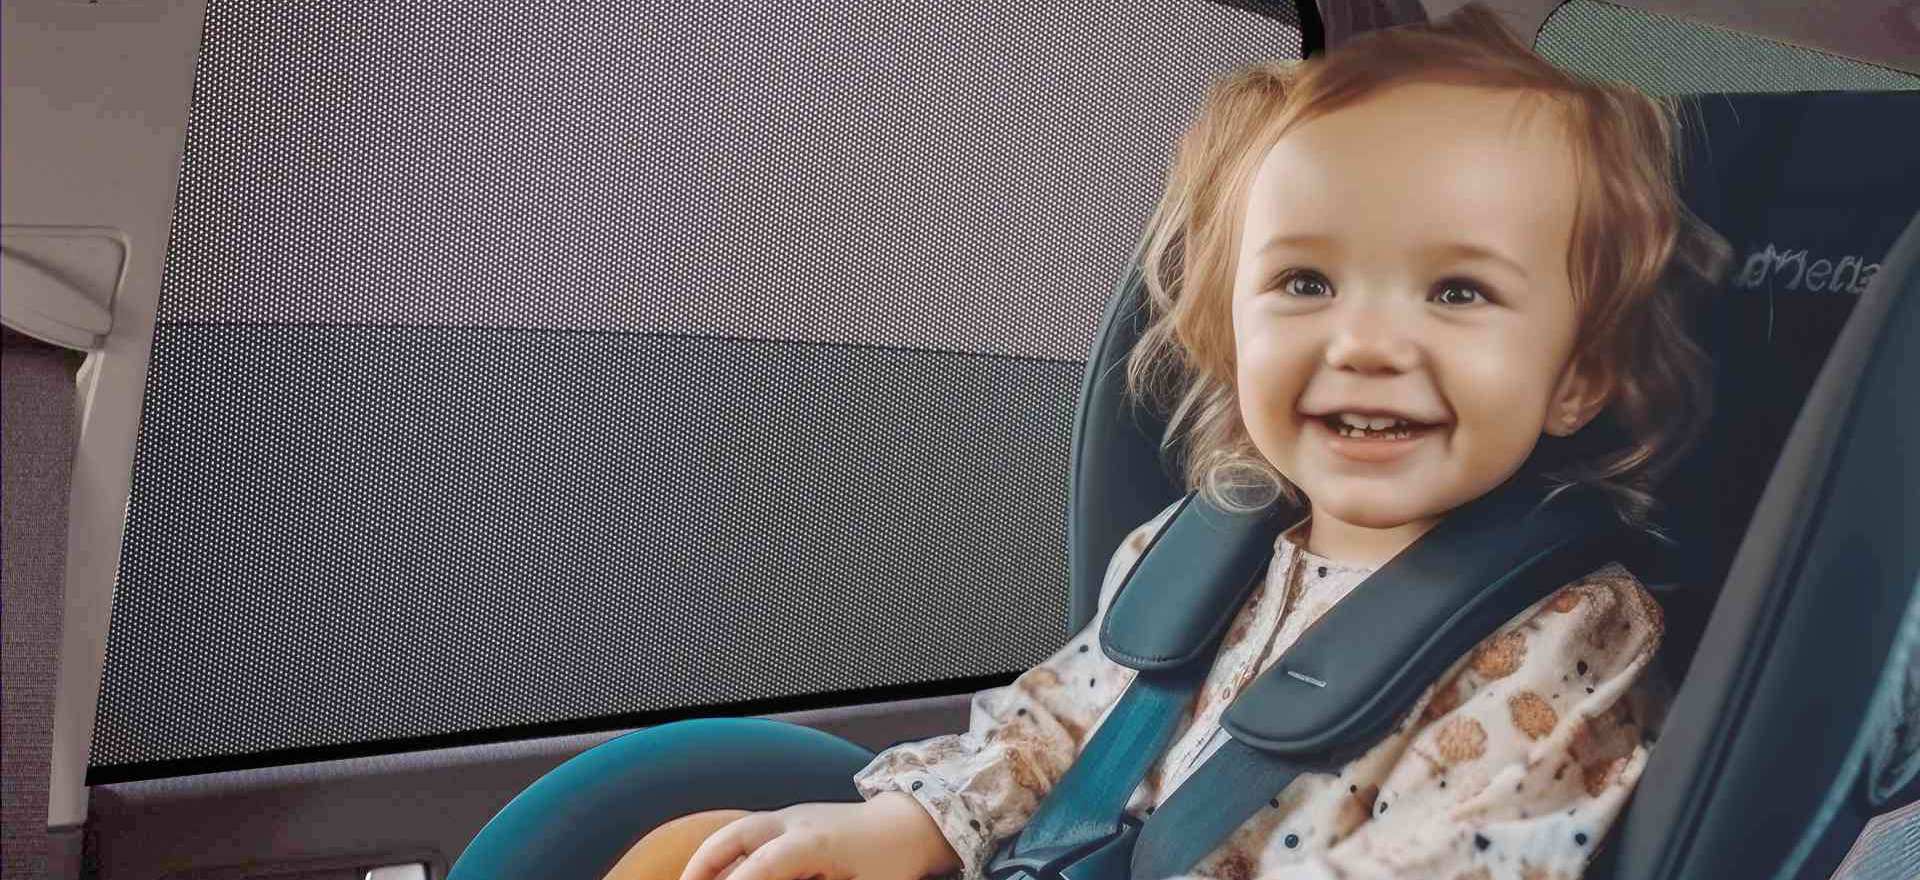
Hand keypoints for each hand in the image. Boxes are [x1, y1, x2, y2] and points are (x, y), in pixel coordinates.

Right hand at [678, 798, 949, 879]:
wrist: (907, 825)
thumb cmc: (890, 864)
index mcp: (816, 842)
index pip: (767, 862)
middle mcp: (797, 824)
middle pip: (741, 834)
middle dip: (706, 864)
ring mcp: (791, 818)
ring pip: (740, 830)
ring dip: (710, 857)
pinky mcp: (790, 822)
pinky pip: (750, 834)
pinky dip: (727, 853)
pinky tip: (717, 876)